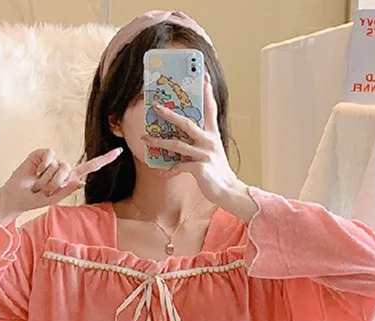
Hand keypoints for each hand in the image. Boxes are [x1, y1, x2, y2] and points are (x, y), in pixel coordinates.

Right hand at [0, 147, 122, 222]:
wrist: (16, 197)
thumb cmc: (35, 200)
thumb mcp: (53, 199)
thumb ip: (67, 190)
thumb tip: (81, 181)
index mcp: (69, 178)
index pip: (90, 167)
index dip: (104, 160)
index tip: (119, 151)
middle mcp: (62, 166)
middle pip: (69, 170)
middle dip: (55, 184)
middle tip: (43, 190)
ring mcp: (52, 159)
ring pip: (57, 166)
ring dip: (45, 179)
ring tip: (36, 184)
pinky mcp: (41, 154)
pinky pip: (49, 156)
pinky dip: (42, 166)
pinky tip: (34, 171)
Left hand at [142, 78, 256, 221]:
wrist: (229, 191)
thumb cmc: (217, 173)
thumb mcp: (212, 153)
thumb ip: (199, 144)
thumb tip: (181, 140)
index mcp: (213, 135)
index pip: (210, 109)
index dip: (207, 92)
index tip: (202, 75)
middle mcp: (209, 141)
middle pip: (186, 123)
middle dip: (169, 114)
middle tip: (156, 106)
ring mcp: (204, 154)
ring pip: (177, 144)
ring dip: (159, 142)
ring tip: (145, 139)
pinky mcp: (200, 168)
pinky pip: (179, 167)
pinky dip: (168, 170)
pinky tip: (160, 172)